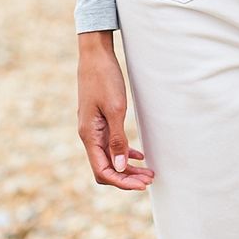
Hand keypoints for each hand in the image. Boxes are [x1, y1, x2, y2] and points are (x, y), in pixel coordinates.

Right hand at [77, 41, 154, 191]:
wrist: (95, 54)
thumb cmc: (104, 78)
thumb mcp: (115, 108)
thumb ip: (117, 139)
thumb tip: (120, 168)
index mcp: (89, 135)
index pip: (103, 171)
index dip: (122, 181)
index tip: (142, 184)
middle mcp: (88, 135)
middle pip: (106, 168)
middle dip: (127, 177)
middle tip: (150, 179)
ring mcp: (93, 127)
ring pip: (109, 157)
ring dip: (127, 166)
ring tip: (148, 171)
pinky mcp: (98, 119)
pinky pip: (109, 144)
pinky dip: (123, 152)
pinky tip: (138, 154)